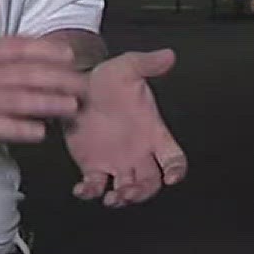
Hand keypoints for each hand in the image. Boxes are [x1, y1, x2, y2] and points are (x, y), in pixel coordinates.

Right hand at [0, 0, 88, 149]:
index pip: (19, 47)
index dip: (47, 50)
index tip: (71, 56)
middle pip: (27, 75)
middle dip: (59, 80)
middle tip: (84, 86)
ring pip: (19, 101)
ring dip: (49, 104)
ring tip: (72, 109)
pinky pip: (2, 128)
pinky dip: (23, 130)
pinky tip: (41, 132)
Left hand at [64, 49, 187, 206]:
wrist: (76, 86)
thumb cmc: (107, 79)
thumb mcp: (128, 67)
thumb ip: (148, 64)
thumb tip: (169, 55)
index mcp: (153, 133)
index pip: (174, 158)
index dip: (177, 169)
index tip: (172, 177)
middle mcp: (139, 153)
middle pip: (151, 182)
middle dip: (144, 191)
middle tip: (130, 191)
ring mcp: (116, 162)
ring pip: (127, 190)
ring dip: (123, 198)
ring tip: (113, 196)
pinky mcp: (93, 166)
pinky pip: (95, 186)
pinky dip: (90, 192)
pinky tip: (82, 189)